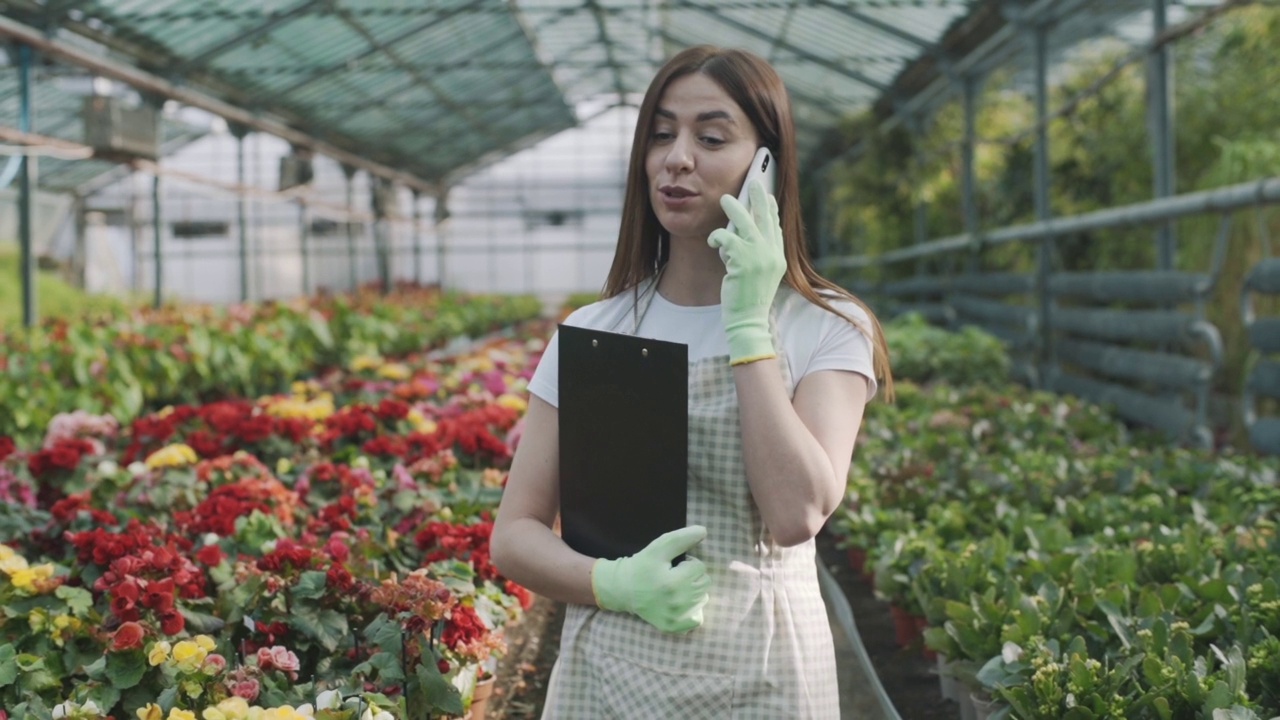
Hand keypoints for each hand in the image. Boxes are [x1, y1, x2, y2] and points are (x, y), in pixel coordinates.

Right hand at [591, 526, 710, 633]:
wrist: (623, 589)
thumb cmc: (641, 566)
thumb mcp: (659, 547)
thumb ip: (682, 538)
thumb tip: (704, 531)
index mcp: (674, 583)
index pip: (700, 567)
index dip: (687, 563)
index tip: (673, 566)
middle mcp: (678, 603)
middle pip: (705, 582)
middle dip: (692, 575)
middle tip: (674, 576)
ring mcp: (677, 618)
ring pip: (703, 598)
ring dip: (693, 591)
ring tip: (675, 588)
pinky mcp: (675, 628)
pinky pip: (698, 618)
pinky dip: (692, 610)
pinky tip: (678, 603)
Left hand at [707, 179, 785, 365]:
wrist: (747, 320)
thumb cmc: (748, 298)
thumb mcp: (759, 274)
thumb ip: (758, 254)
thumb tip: (747, 233)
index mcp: (778, 258)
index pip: (775, 228)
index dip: (771, 211)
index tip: (768, 197)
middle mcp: (772, 254)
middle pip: (765, 219)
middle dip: (758, 199)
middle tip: (753, 182)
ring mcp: (759, 257)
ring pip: (745, 223)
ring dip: (734, 209)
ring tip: (724, 199)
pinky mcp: (743, 260)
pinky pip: (727, 238)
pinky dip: (718, 238)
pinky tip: (713, 242)